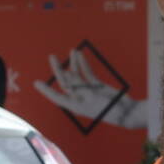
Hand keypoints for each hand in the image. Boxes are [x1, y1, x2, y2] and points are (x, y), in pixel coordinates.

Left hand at [33, 48, 153, 130]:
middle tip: (52, 57)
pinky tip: (80, 55)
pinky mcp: (97, 86)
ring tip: (72, 52)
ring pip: (77, 76)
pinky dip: (84, 65)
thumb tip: (66, 74)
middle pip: (65, 82)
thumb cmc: (107, 109)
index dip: (46, 90)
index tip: (36, 83)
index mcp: (74, 105)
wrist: (126, 112)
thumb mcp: (90, 97)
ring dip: (74, 64)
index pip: (56, 97)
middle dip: (58, 69)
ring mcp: (87, 91)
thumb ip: (77, 86)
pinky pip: (88, 74)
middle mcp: (78, 98)